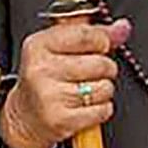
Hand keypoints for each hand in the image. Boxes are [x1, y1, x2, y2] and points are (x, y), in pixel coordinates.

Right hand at [0, 16, 129, 147]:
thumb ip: (92, 34)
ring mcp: (50, 96)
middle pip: (101, 63)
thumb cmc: (45, 80)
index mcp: (39, 45)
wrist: (25, 118)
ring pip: (105, 87)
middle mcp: (41, 69)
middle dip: (104, 69)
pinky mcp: (62, 120)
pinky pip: (103, 110)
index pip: (87, 35)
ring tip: (84, 91)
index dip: (102, 42)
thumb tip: (122, 27)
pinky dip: (100, 110)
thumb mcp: (59, 49)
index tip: (100, 46)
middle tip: (88, 74)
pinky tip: (84, 107)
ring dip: (102, 91)